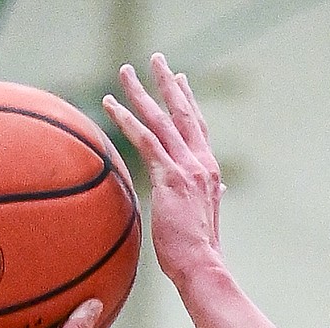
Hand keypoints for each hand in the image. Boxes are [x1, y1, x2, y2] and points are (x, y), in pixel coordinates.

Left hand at [103, 54, 223, 289]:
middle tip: (156, 59)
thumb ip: (211, 196)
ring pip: (160, 120)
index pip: (198, 129)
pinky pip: (145, 140)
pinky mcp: (169, 178)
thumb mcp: (207, 218)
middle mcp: (200, 163)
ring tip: (125, 73)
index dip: (188, 102)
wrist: (203, 267)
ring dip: (140, 93)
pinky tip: (110, 106)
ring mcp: (186, 168)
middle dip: (168, 83)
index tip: (180, 81)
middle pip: (183, 113)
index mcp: (209, 172)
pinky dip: (126, 121)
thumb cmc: (200, 253)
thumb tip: (219, 188)